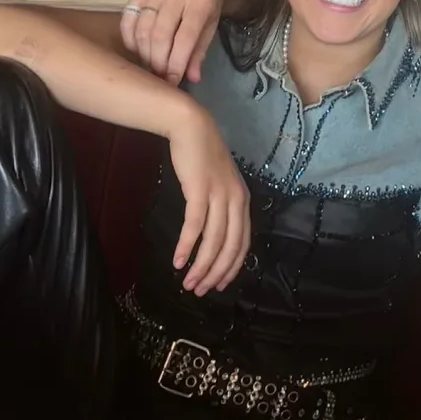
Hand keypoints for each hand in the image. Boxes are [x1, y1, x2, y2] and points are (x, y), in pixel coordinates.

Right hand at [121, 0, 225, 85]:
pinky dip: (131, 39)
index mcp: (201, 1)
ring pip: (143, 29)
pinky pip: (129, 19)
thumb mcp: (210, 26)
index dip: (176, 63)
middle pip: (160, 35)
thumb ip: (199, 52)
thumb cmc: (206, 5)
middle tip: (159, 76)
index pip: (185, 38)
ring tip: (149, 66)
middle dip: (158, 62)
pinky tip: (138, 50)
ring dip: (144, 54)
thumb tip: (190, 78)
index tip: (172, 81)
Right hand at [168, 108, 250, 294]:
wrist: (193, 128)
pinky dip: (187, 246)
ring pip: (214, 240)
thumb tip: (213, 238)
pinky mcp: (201, 190)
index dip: (231, 268)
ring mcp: (220, 195)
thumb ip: (221, 208)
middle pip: (231, 247)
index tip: (218, 285)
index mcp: (243, 201)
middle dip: (216, 274)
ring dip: (201, 266)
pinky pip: (195, 225)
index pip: (243, 243)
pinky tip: (177, 262)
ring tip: (188, 284)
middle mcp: (237, 200)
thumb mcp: (220, 185)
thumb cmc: (203, 158)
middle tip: (200, 291)